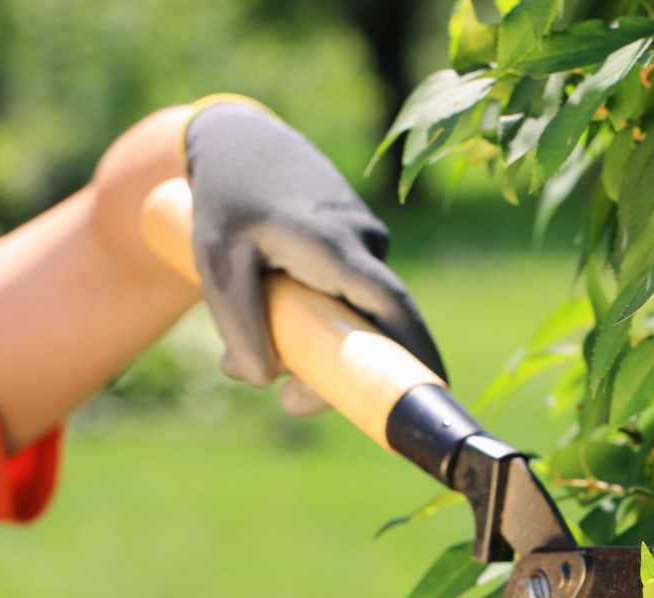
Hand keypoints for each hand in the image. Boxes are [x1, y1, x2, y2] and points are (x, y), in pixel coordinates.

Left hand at [185, 101, 444, 414]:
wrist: (240, 138)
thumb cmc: (226, 198)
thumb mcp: (216, 262)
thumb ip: (238, 324)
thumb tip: (262, 380)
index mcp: (336, 245)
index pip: (393, 307)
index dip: (417, 351)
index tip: (437, 390)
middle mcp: (363, 243)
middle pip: (375, 326)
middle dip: (345, 373)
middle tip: (289, 402)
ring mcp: (365, 243)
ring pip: (354, 314)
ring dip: (315, 345)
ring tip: (251, 356)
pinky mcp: (355, 249)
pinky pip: (347, 297)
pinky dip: (316, 320)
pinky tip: (270, 316)